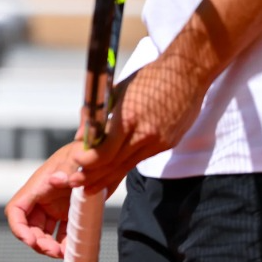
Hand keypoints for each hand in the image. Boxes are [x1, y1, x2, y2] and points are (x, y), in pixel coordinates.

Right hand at [5, 141, 80, 257]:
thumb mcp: (75, 158)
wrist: (102, 152)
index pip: (16, 210)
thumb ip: (66, 169)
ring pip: (44, 233)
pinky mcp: (68, 212)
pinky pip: (62, 233)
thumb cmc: (84, 151)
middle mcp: (43, 198)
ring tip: (65, 252)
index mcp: (38, 186)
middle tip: (54, 251)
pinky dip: (65, 244)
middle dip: (38, 242)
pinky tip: (73, 248)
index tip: (30, 241)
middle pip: (30, 227)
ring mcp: (55, 206)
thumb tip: (56, 179)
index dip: (18, 228)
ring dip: (50, 246)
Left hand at [70, 58, 208, 194]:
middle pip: (115, 164)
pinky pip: (141, 158)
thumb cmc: (149, 77)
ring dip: (107, 177)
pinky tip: (113, 172)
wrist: (186, 74)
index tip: (75, 162)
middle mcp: (144, 135)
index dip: (88, 161)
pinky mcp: (167, 144)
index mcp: (129, 118)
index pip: (105, 151)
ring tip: (90, 187)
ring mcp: (158, 142)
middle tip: (75, 183)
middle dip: (93, 176)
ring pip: (128, 165)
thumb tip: (81, 135)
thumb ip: (99, 114)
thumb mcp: (119, 90)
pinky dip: (125, 166)